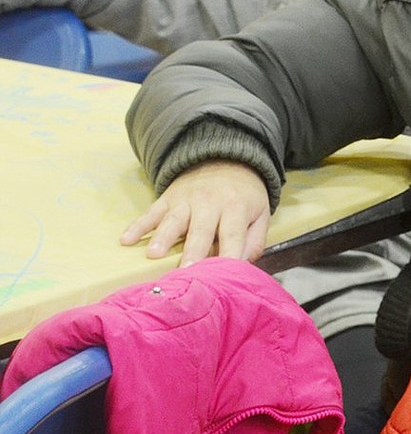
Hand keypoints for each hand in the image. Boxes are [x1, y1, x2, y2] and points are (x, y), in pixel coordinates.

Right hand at [120, 160, 270, 266]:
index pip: (232, 234)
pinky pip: (151, 213)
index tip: (221, 274)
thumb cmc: (244, 196)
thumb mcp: (261, 214)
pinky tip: (126, 240)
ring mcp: (186, 200)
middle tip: (185, 271)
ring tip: (153, 254)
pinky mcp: (168, 198)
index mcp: (236, 208)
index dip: (228, 253)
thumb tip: (242, 267)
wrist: (226, 159)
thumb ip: (254, 241)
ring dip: (162, 237)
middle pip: (200, 230)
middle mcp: (210, 203)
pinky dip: (138, 226)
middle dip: (192, 251)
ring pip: (173, 220)